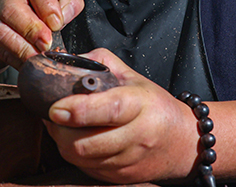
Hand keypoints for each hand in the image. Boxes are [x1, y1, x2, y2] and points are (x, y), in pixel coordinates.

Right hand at [0, 0, 82, 68]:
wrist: (16, 12)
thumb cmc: (40, 1)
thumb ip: (69, 1)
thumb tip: (64, 15)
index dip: (46, 4)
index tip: (56, 22)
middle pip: (11, 8)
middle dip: (31, 29)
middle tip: (46, 43)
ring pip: (0, 30)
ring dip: (22, 47)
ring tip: (38, 56)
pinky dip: (15, 58)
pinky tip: (28, 62)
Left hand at [43, 49, 198, 183]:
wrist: (182, 142)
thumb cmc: (154, 106)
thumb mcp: (133, 77)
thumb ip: (101, 63)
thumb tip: (68, 60)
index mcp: (141, 104)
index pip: (109, 109)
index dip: (79, 110)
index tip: (55, 108)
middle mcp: (137, 136)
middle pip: (87, 143)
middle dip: (60, 130)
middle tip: (52, 115)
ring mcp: (129, 160)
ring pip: (82, 158)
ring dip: (63, 142)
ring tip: (62, 126)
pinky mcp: (121, 177)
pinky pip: (86, 169)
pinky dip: (74, 155)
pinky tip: (76, 140)